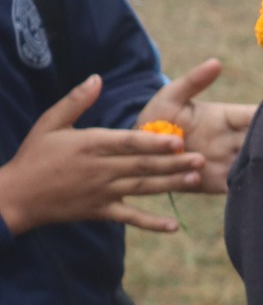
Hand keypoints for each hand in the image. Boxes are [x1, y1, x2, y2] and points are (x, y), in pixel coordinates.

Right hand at [0, 74, 202, 234]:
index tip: (178, 140)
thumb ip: (75, 101)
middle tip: (201, 159)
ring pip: (142, 187)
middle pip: (142, 165)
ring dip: (171, 185)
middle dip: (173, 163)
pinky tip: (174, 226)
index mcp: (90, 144)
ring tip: (196, 180)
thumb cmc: (34, 155)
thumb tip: (97, 77)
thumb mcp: (50, 123)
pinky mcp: (100, 211)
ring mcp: (101, 192)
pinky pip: (129, 217)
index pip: (128, 143)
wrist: (16, 196)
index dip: (154, 142)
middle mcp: (99, 169)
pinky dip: (151, 223)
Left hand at [133, 58, 254, 193]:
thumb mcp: (171, 96)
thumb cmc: (157, 119)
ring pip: (255, 165)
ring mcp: (227, 162)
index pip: (255, 116)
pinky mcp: (217, 182)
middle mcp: (232, 140)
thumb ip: (193, 81)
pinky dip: (250, 189)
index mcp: (226, 117)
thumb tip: (217, 62)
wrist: (139, 151)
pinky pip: (238, 187)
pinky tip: (261, 190)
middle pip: (262, 142)